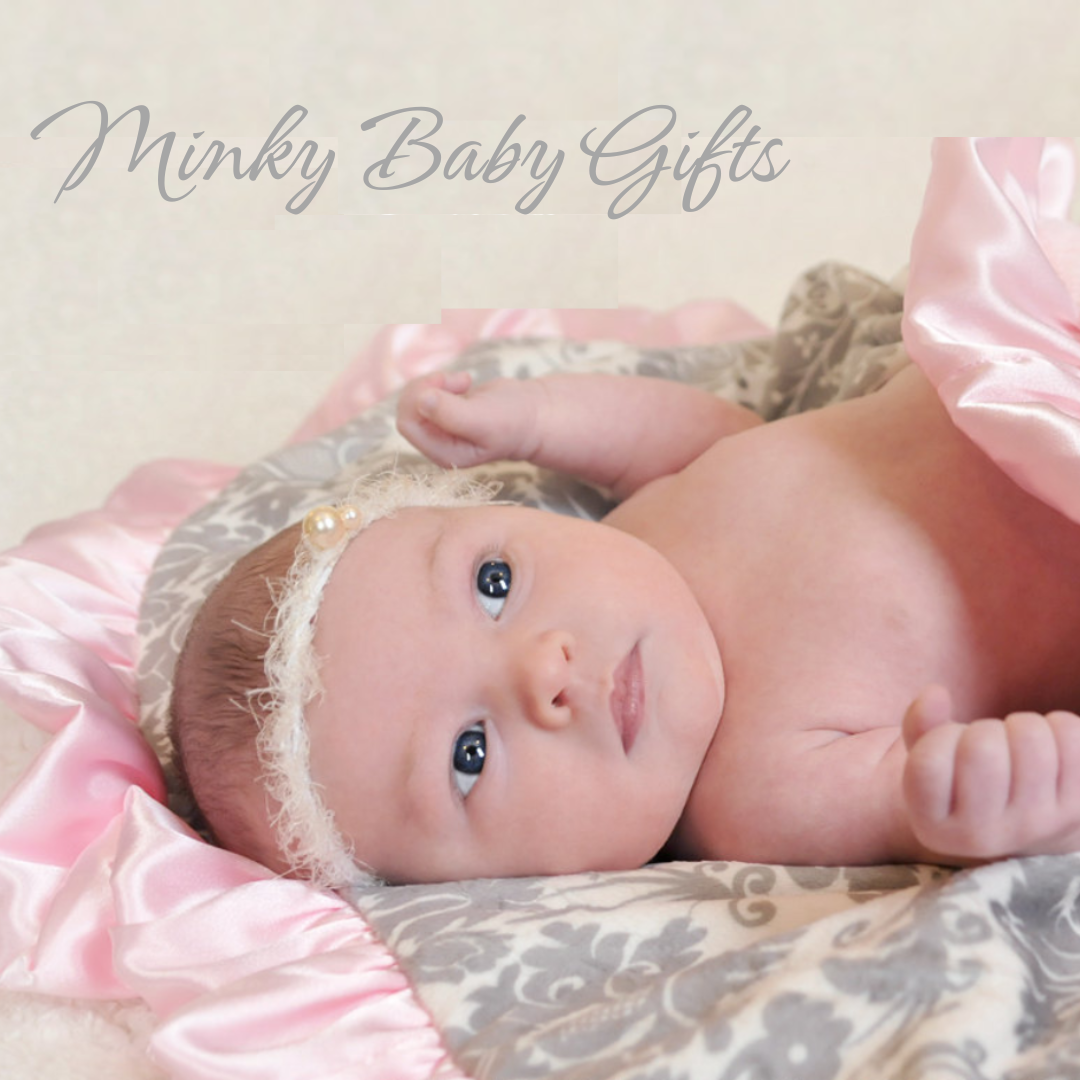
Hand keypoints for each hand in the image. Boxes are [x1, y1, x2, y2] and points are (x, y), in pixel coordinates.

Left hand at [396, 371, 544, 467]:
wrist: (531, 414)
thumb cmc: (511, 420)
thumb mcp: (483, 418)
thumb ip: (451, 413)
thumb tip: (420, 399)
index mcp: (443, 454)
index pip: (408, 424)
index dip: (419, 399)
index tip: (447, 384)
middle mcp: (437, 444)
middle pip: (407, 410)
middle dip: (426, 387)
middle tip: (453, 379)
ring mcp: (439, 429)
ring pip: (415, 399)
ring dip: (435, 382)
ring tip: (463, 380)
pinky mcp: (444, 413)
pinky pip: (426, 392)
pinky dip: (442, 381)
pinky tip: (465, 382)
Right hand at [901, 685, 1079, 858]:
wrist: (1018, 827)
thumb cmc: (961, 782)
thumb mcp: (924, 760)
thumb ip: (918, 725)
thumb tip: (935, 693)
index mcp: (934, 829)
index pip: (928, 764)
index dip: (937, 738)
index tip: (947, 749)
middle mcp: (985, 837)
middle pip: (982, 749)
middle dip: (980, 729)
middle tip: (983, 745)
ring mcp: (1037, 826)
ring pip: (1030, 737)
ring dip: (1020, 726)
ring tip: (1014, 746)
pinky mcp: (1077, 810)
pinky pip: (1071, 736)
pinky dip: (1058, 726)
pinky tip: (1047, 747)